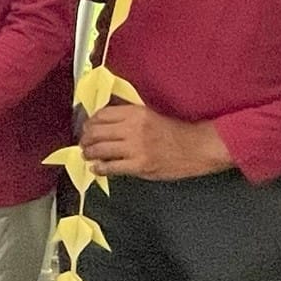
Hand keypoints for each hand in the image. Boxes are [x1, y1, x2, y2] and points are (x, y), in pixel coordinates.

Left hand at [81, 103, 232, 180]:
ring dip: (89, 153)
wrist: (197, 147)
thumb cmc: (176, 132)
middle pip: (97, 131)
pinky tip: (96, 168)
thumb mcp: (151, 115)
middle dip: (86, 138)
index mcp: (136, 113)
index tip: (87, 127)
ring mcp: (135, 147)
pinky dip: (99, 168)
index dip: (90, 122)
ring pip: (100, 149)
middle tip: (84, 143)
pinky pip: (111, 167)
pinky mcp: (139, 165)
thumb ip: (130, 116)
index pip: (102, 114)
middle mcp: (133, 128)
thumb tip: (107, 121)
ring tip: (87, 155)